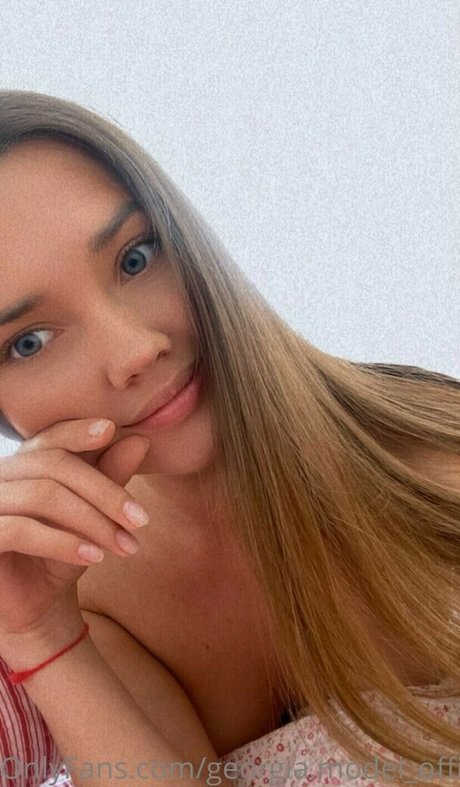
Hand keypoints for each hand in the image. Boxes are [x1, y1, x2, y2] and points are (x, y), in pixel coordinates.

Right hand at [0, 419, 150, 641]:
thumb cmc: (61, 553)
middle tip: (141, 520)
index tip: (110, 429)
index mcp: (25, 463)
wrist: (32, 605)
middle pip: (56, 465)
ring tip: (125, 546)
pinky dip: (63, 543)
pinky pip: (21, 530)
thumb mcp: (92, 516)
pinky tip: (94, 558)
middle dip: (105, 493)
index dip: (78, 431)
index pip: (51, 437)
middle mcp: (1, 476)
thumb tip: (140, 440)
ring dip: (92, 521)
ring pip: (43, 495)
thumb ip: (110, 477)